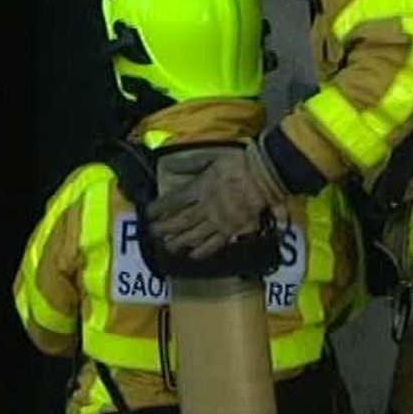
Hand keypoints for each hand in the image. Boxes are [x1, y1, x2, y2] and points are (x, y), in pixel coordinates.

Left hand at [146, 140, 287, 260]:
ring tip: (167, 246)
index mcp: (199, 188)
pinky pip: (216, 243)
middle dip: (165, 227)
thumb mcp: (209, 158)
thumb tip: (170, 165)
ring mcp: (219, 219)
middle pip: (182, 220)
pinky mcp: (233, 228)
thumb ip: (189, 164)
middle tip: (152, 233)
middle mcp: (206, 206)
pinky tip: (193, 255)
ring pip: (195, 234)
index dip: (160, 208)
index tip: (148, 213)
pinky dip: (204, 250)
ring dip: (179, 241)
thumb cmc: (238, 163)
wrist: (264, 174)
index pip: (174, 200)